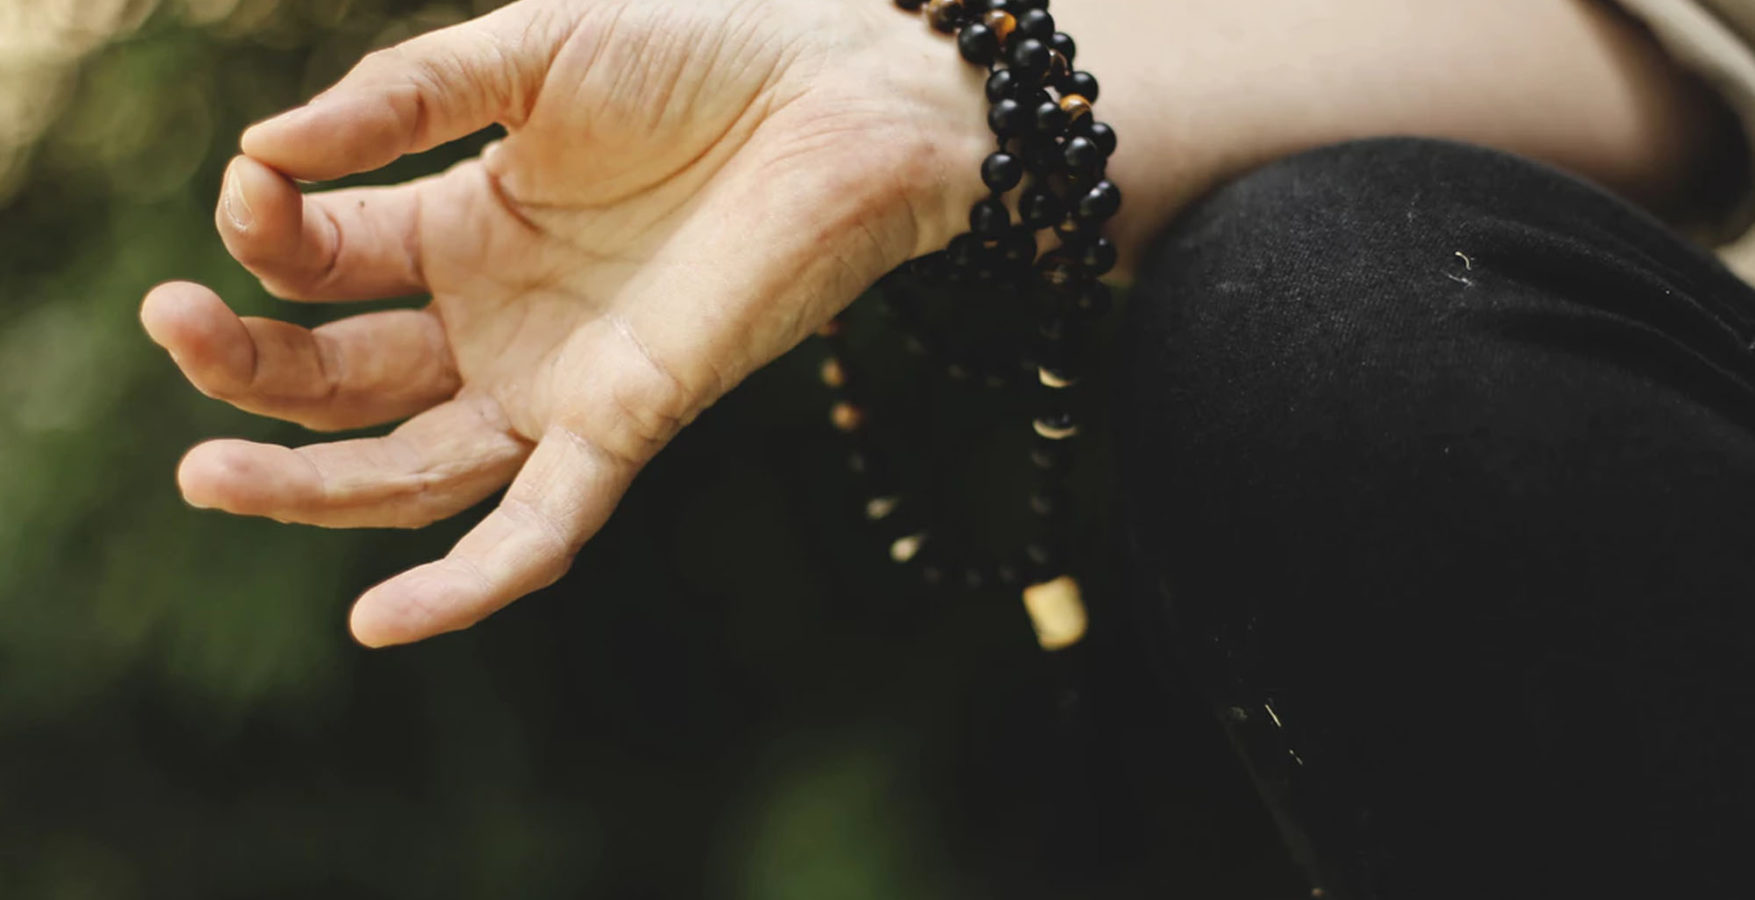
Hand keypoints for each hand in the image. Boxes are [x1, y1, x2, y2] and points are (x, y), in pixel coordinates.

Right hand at [140, 0, 991, 646]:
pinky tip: (379, 623)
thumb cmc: (700, 51)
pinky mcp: (628, 423)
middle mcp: (497, 319)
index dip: (266, 235)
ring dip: (307, 486)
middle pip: (342, 381)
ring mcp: (558, 380)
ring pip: (411, 469)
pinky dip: (470, 582)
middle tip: (169, 327)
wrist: (843, 92)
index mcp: (461, 229)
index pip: (321, 265)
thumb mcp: (527, 55)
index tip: (250, 188)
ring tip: (204, 475)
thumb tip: (263, 152)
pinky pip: (541, 524)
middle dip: (248, 368)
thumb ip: (401, 101)